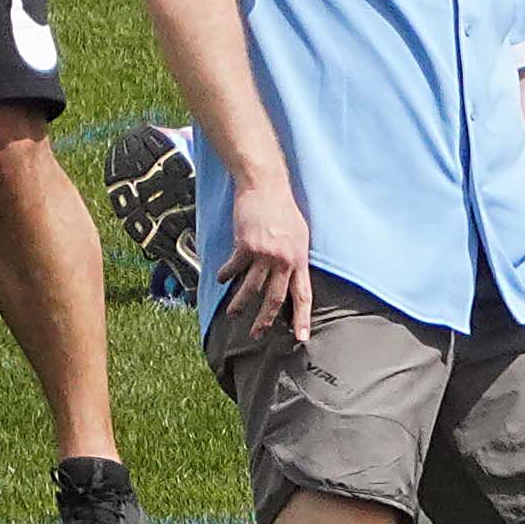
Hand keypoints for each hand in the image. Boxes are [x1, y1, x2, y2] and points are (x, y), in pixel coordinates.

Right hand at [213, 176, 317, 348]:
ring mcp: (264, 254)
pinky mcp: (246, 246)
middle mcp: (283, 260)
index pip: (303, 295)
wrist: (265, 185)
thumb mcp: (299, 234)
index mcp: (299, 259)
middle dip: (265, 320)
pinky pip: (235, 268)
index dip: (302, 318)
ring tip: (233, 315)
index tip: (300, 337)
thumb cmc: (283, 207)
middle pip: (275, 298)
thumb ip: (295, 257)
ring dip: (240, 304)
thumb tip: (292, 275)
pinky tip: (221, 279)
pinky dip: (227, 275)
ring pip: (251, 288)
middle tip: (257, 334)